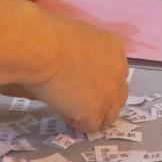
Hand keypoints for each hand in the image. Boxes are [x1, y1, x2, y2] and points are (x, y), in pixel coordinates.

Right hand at [19, 14, 128, 132]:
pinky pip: (91, 126)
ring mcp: (109, 92)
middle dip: (101, 100)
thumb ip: (85, 53)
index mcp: (114, 48)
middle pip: (118, 95)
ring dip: (92, 115)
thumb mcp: (77, 37)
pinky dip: (77, 122)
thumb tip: (74, 66)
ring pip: (109, 115)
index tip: (83, 83)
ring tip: (70, 109)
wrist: (42, 48)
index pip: (116, 72)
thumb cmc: (49, 35)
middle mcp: (118, 70)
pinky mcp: (95, 110)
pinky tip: (63, 112)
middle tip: (79, 100)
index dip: (100, 81)